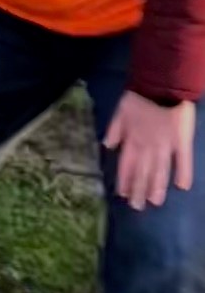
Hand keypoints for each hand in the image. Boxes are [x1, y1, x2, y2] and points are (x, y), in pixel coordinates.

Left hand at [104, 90, 195, 209]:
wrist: (161, 85)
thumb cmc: (139, 98)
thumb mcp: (120, 114)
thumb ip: (114, 131)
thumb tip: (107, 146)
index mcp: (131, 141)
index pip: (126, 165)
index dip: (125, 180)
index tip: (123, 195)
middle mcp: (147, 147)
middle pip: (142, 172)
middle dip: (139, 190)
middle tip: (137, 207)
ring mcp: (165, 145)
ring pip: (160, 170)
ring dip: (157, 187)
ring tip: (155, 202)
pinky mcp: (182, 141)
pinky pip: (183, 160)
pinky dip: (183, 173)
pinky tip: (183, 187)